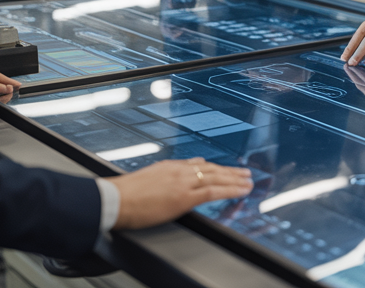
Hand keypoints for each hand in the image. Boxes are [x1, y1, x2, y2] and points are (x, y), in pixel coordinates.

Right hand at [108, 157, 253, 229]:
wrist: (115, 199)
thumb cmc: (124, 194)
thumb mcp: (146, 179)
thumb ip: (161, 177)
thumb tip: (170, 179)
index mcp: (169, 166)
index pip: (197, 165)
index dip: (214, 168)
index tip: (223, 169)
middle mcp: (179, 171)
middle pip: (211, 168)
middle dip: (230, 171)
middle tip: (245, 173)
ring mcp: (184, 182)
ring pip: (217, 177)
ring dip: (235, 179)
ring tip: (248, 181)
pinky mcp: (185, 196)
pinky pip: (214, 191)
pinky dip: (231, 190)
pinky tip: (241, 190)